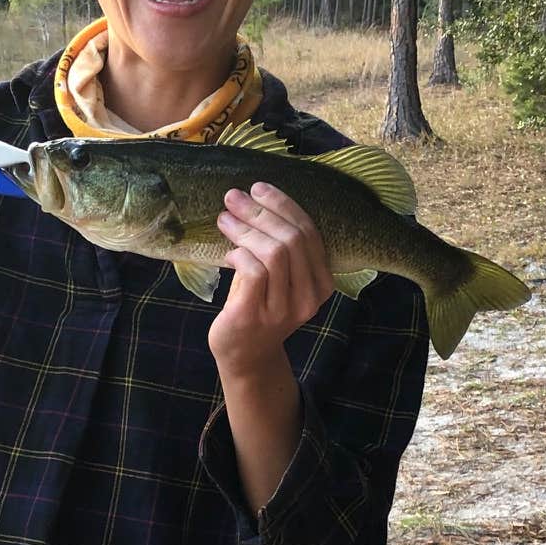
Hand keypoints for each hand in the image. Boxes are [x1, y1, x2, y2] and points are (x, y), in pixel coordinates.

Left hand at [208, 181, 333, 374]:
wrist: (244, 355)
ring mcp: (283, 309)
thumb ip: (279, 245)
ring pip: (274, 253)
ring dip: (246, 229)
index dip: (284, 206)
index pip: (309, 233)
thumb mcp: (278, 276)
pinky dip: (239, 254)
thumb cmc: (259, 306)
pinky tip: (229, 254)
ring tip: (225, 219)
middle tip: (234, 198)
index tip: (259, 189)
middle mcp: (308, 298)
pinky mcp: (255, 315)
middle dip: (261, 212)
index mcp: (321, 284)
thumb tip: (254, 199)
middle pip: (292, 240)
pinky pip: (253, 271)